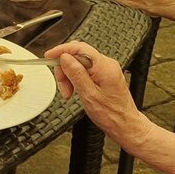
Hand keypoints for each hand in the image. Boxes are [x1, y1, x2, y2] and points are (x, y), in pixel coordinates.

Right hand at [41, 39, 156, 153]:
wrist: (125, 125)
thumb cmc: (111, 115)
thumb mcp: (89, 96)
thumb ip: (76, 74)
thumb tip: (65, 58)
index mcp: (104, 67)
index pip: (79, 48)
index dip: (61, 50)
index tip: (49, 56)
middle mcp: (107, 64)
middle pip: (78, 54)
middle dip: (65, 68)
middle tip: (62, 85)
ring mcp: (107, 69)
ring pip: (80, 62)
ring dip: (69, 75)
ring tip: (69, 92)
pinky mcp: (104, 74)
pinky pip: (85, 69)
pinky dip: (76, 77)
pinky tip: (75, 89)